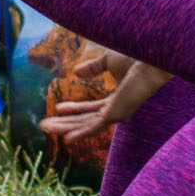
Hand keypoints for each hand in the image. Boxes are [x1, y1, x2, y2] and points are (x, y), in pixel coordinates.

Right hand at [38, 47, 168, 141]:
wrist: (150, 56)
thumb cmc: (137, 56)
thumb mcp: (109, 60)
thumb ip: (94, 68)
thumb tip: (75, 72)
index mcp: (118, 98)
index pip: (92, 108)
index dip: (74, 109)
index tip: (58, 108)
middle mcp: (118, 109)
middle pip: (86, 119)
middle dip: (65, 123)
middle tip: (45, 125)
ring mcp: (117, 113)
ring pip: (86, 125)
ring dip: (66, 127)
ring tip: (46, 127)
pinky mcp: (117, 114)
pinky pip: (95, 127)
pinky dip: (80, 134)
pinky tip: (67, 139)